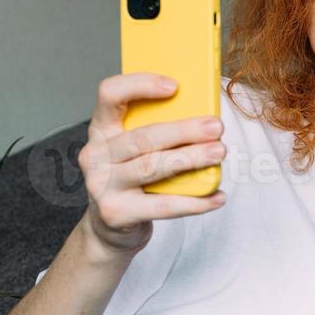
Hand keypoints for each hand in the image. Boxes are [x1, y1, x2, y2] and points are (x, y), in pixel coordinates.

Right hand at [79, 72, 228, 254]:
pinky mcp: (115, 214)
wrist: (110, 229)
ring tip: (219, 152)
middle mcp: (95, 155)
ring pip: (151, 168)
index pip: (109, 94)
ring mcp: (102, 186)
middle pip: (142, 137)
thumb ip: (156, 132)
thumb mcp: (134, 151)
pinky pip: (162, 206)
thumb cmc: (131, 180)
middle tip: (216, 127)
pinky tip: (217, 196)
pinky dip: (195, 202)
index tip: (174, 86)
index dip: (139, 85)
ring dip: (190, 159)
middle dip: (183, 130)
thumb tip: (204, 116)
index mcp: (101, 130)